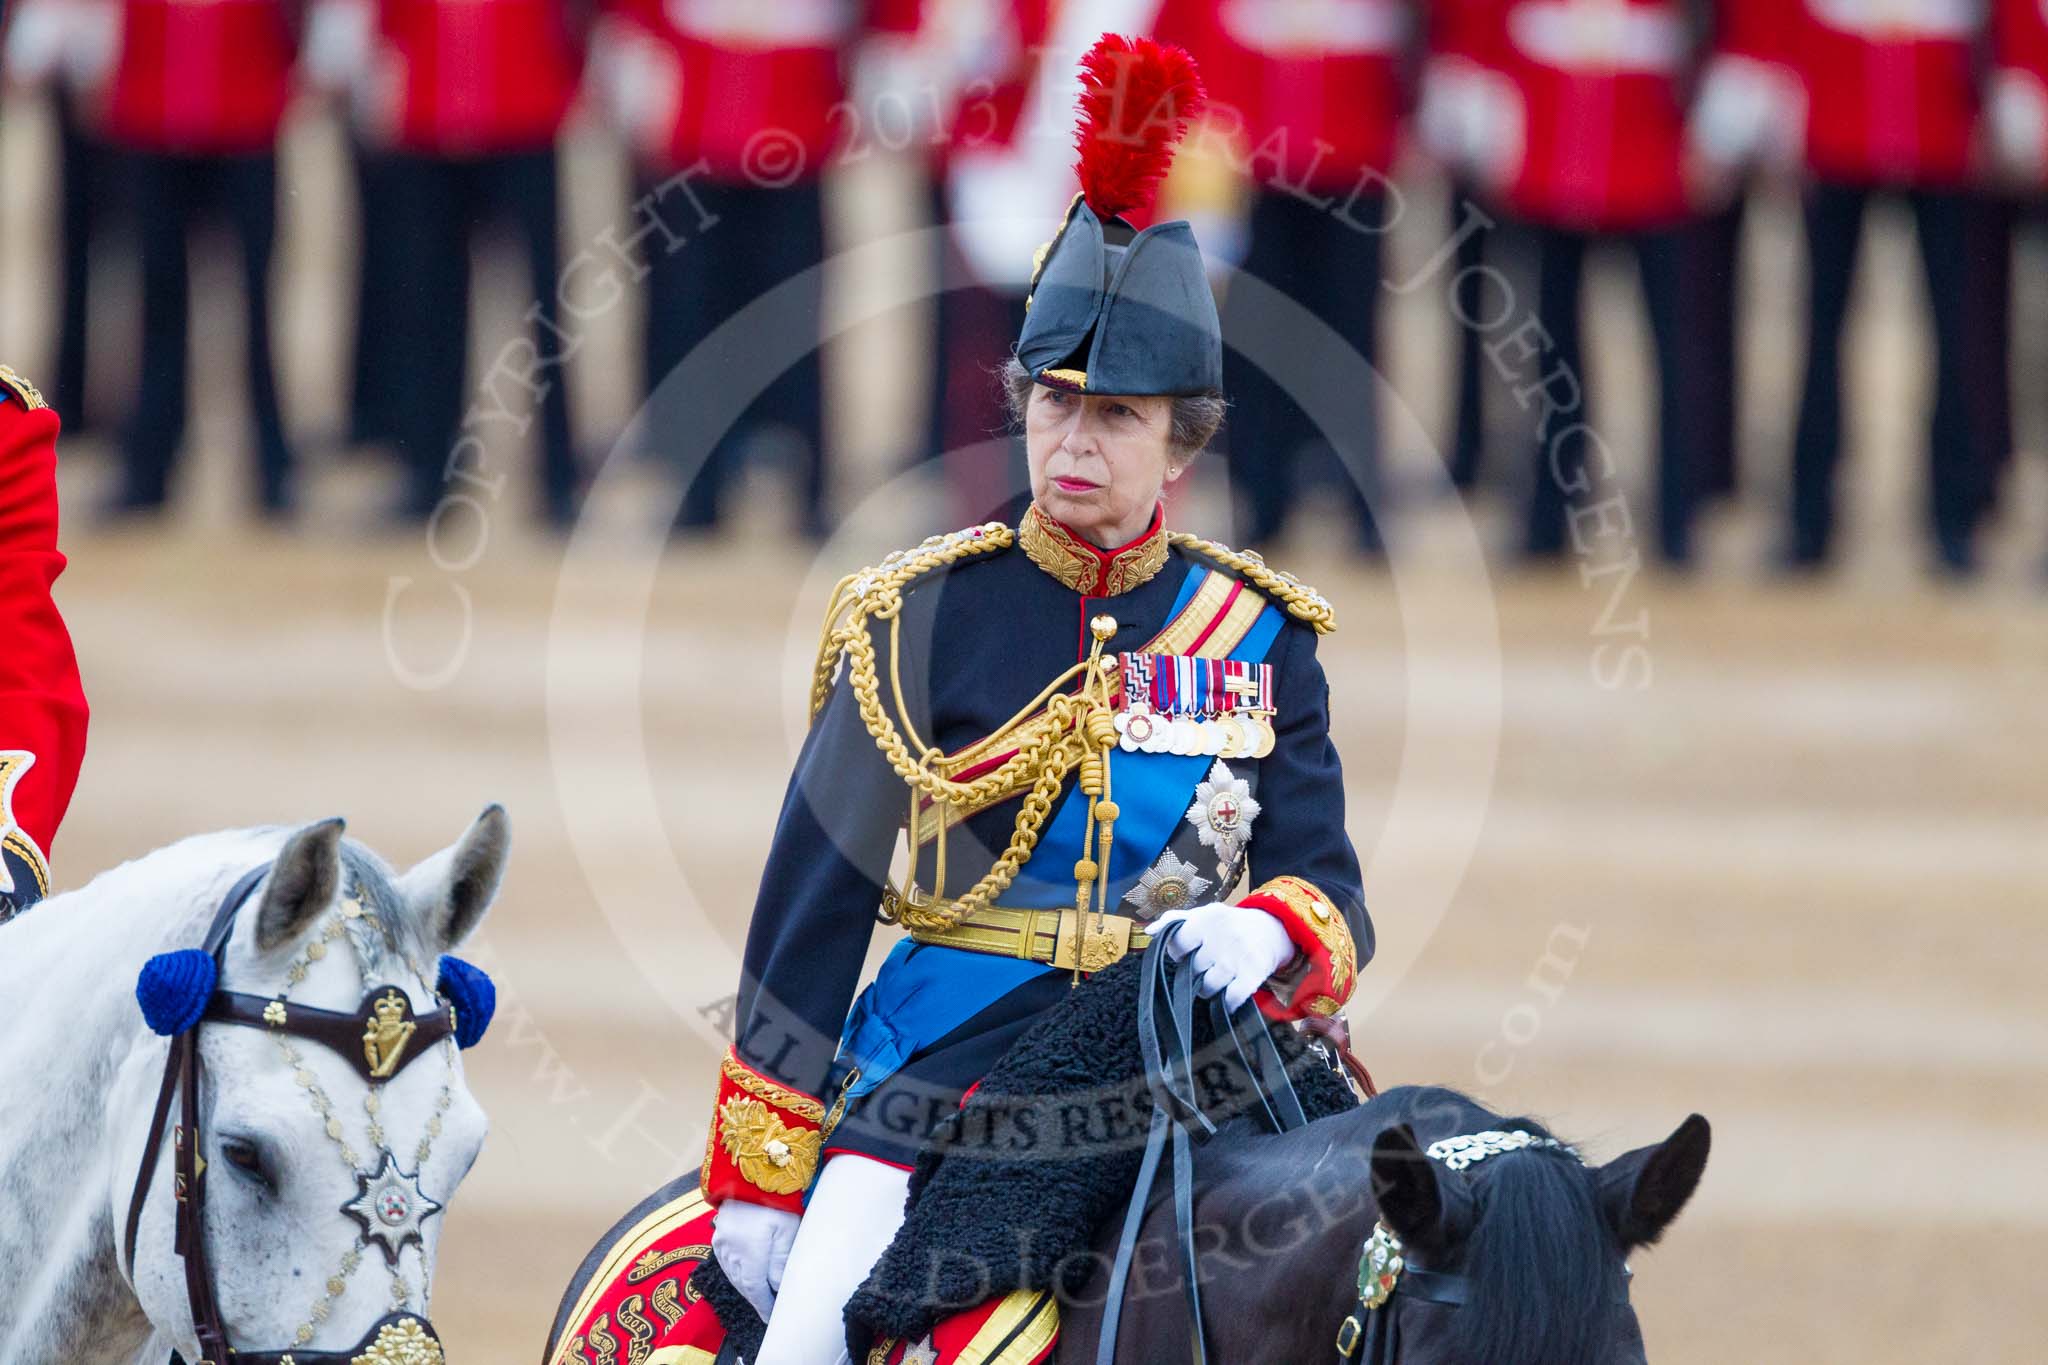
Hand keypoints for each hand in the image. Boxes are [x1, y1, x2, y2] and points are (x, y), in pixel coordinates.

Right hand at [711, 1198, 800, 1321]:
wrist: (749, 1174)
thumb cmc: (775, 1201)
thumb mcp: (787, 1230)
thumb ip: (781, 1262)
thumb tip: (777, 1288)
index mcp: (748, 1254)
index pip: (755, 1290)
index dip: (764, 1306)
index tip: (772, 1317)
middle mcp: (730, 1252)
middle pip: (743, 1285)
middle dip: (756, 1299)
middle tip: (768, 1309)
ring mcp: (721, 1243)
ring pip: (733, 1275)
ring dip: (746, 1287)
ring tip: (759, 1295)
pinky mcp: (718, 1234)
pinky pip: (726, 1262)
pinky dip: (737, 1273)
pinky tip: (745, 1274)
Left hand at [1150, 901, 1296, 1012]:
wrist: (1270, 929)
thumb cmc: (1228, 925)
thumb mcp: (1203, 914)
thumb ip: (1174, 921)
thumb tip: (1149, 931)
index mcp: (1207, 919)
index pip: (1177, 944)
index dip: (1178, 953)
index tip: (1187, 952)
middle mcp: (1222, 936)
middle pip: (1192, 969)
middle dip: (1195, 971)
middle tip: (1206, 965)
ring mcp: (1238, 956)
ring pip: (1208, 987)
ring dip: (1210, 987)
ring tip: (1217, 977)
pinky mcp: (1254, 973)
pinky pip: (1231, 998)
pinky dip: (1228, 1002)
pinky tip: (1229, 994)